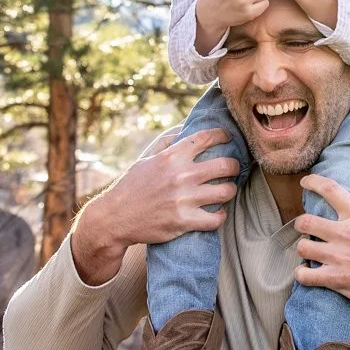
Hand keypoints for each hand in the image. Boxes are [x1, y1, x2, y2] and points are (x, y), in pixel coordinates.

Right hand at [72, 128, 238, 283]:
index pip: (207, 138)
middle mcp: (180, 176)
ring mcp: (184, 200)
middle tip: (233, 169)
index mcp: (171, 157)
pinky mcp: (184, 222)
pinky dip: (220, 215)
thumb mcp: (145, 159)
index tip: (228, 138)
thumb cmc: (131, 186)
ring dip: (230, 190)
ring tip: (226, 191)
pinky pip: (216, 218)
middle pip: (225, 165)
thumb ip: (166, 142)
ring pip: (226, 192)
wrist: (115, 218)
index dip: (223, 135)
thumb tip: (184, 127)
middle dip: (234, 166)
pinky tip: (217, 212)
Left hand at [293, 175, 349, 345]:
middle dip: (301, 225)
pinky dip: (301, 274)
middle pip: (306, 221)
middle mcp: (346, 234)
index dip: (314, 182)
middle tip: (304, 229)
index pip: (332, 190)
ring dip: (303, 250)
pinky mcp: (336, 279)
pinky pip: (304, 274)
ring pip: (302, 247)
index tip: (305, 182)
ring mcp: (339, 257)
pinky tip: (307, 273)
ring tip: (309, 253)